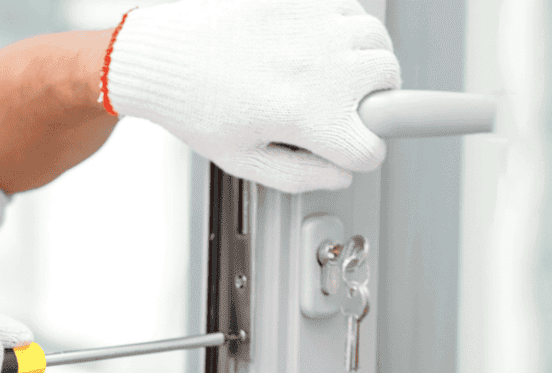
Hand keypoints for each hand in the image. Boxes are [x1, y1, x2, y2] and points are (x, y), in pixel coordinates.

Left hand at [106, 0, 400, 192]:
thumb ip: (300, 176)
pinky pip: (353, 11)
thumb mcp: (242, 160)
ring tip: (338, 74)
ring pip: (377, 42)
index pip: (371, 147)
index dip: (357, 155)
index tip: (343, 147)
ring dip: (368, 61)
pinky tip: (323, 44)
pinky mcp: (302, 0)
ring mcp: (313, 28)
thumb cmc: (193, 105)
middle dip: (373, 101)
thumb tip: (341, 174)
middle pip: (389, 84)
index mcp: (307, 116)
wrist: (162, 56)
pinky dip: (348, 29)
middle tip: (343, 106)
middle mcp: (318, 68)